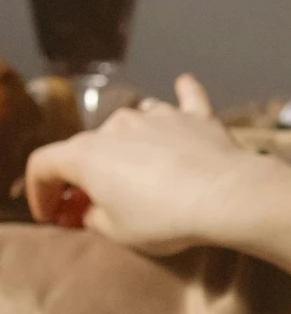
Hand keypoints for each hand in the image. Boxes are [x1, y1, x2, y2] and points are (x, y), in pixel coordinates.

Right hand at [26, 76, 290, 255]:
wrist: (226, 196)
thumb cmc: (165, 217)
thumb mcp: (116, 232)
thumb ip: (95, 217)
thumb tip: (94, 210)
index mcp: (86, 154)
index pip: (44, 166)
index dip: (41, 192)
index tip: (53, 215)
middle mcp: (117, 126)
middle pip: (91, 148)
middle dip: (89, 177)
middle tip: (98, 205)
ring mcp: (158, 116)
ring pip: (133, 125)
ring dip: (128, 145)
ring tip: (135, 172)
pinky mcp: (196, 117)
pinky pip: (187, 99)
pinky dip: (183, 94)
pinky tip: (183, 82)